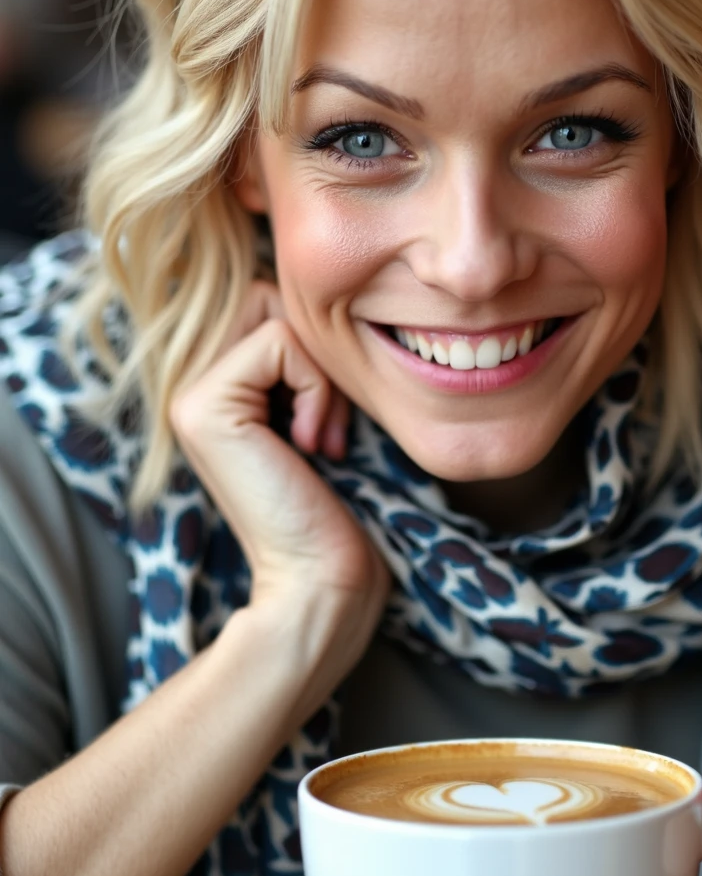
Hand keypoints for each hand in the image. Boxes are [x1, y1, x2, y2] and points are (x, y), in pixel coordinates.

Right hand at [170, 280, 389, 647]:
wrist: (324, 577)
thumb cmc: (341, 503)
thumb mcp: (323, 413)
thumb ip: (305, 360)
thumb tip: (328, 303)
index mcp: (215, 389)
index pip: (270, 308)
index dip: (317, 351)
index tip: (333, 423)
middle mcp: (189, 387)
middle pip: (267, 298)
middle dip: (317, 351)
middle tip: (331, 425)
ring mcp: (188, 396)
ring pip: (273, 311)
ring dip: (319, 371)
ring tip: (323, 437)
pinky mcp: (202, 406)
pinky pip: (279, 344)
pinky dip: (317, 388)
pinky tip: (312, 445)